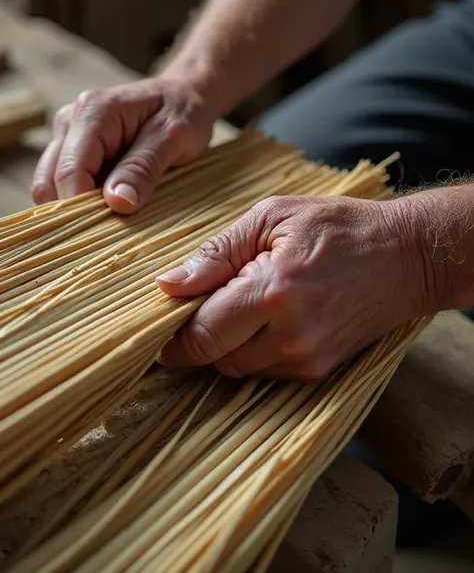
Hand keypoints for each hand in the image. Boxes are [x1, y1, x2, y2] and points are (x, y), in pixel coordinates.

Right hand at [31, 76, 214, 212]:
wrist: (184, 94)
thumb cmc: (183, 111)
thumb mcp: (174, 138)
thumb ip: (143, 168)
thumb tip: (117, 203)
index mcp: (93, 112)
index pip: (69, 172)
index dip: (83, 207)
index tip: (110, 230)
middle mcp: (70, 121)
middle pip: (50, 182)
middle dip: (77, 210)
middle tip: (115, 226)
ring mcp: (67, 136)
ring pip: (50, 186)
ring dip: (78, 207)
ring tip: (116, 213)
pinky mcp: (71, 150)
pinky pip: (63, 185)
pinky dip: (83, 201)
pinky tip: (111, 202)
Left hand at [158, 195, 431, 381]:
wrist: (407, 256)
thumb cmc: (339, 227)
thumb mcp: (273, 217)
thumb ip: (218, 252)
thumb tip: (169, 284)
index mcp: (273, 293)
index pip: (202, 335)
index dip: (172, 338)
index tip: (159, 330)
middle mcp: (291, 336)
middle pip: (215, 358)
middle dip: (202, 334)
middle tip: (211, 298)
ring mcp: (309, 360)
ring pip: (238, 368)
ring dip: (230, 342)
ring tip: (249, 301)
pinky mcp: (321, 371)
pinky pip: (266, 371)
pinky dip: (256, 349)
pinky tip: (271, 317)